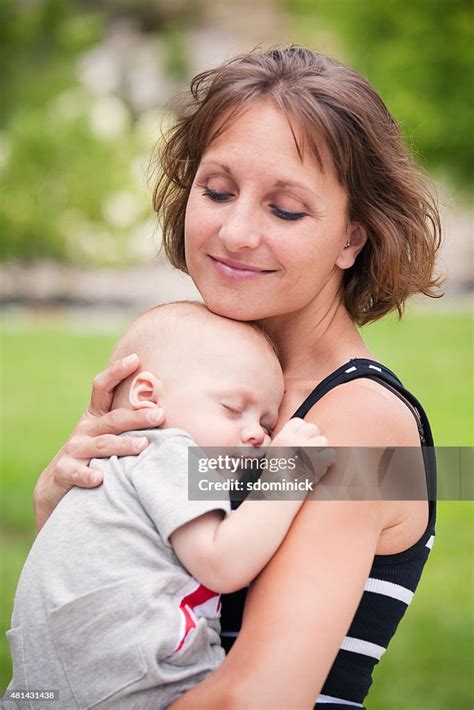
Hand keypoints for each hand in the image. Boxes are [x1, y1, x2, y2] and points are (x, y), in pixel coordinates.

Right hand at [33, 353, 164, 530]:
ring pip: (102, 445)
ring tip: (143, 445)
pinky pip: (75, 472)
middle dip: (136, 416)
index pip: (103, 387)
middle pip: (113, 419)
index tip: (136, 359)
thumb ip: (131, 424)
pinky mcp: (64, 471)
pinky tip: (100, 477)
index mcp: (96, 415)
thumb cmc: (95, 456)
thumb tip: (170, 410)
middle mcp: (85, 429)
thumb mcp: (108, 435)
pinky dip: (87, 474)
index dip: (117, 371)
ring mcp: (74, 449)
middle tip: (159, 415)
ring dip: (123, 445)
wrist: (57, 485)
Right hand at [270, 418, 334, 486]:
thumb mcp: (275, 452)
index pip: (298, 422)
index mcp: (282, 437)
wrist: (280, 495)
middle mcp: (294, 441)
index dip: (302, 431)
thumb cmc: (277, 477)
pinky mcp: (317, 461)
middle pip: (312, 428)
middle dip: (313, 439)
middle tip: (310, 453)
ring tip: (314, 463)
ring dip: (321, 451)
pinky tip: (319, 470)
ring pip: (323, 440)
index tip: (303, 442)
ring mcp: (306, 450)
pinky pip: (330, 454)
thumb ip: (288, 440)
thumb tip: (304, 432)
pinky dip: (327, 463)